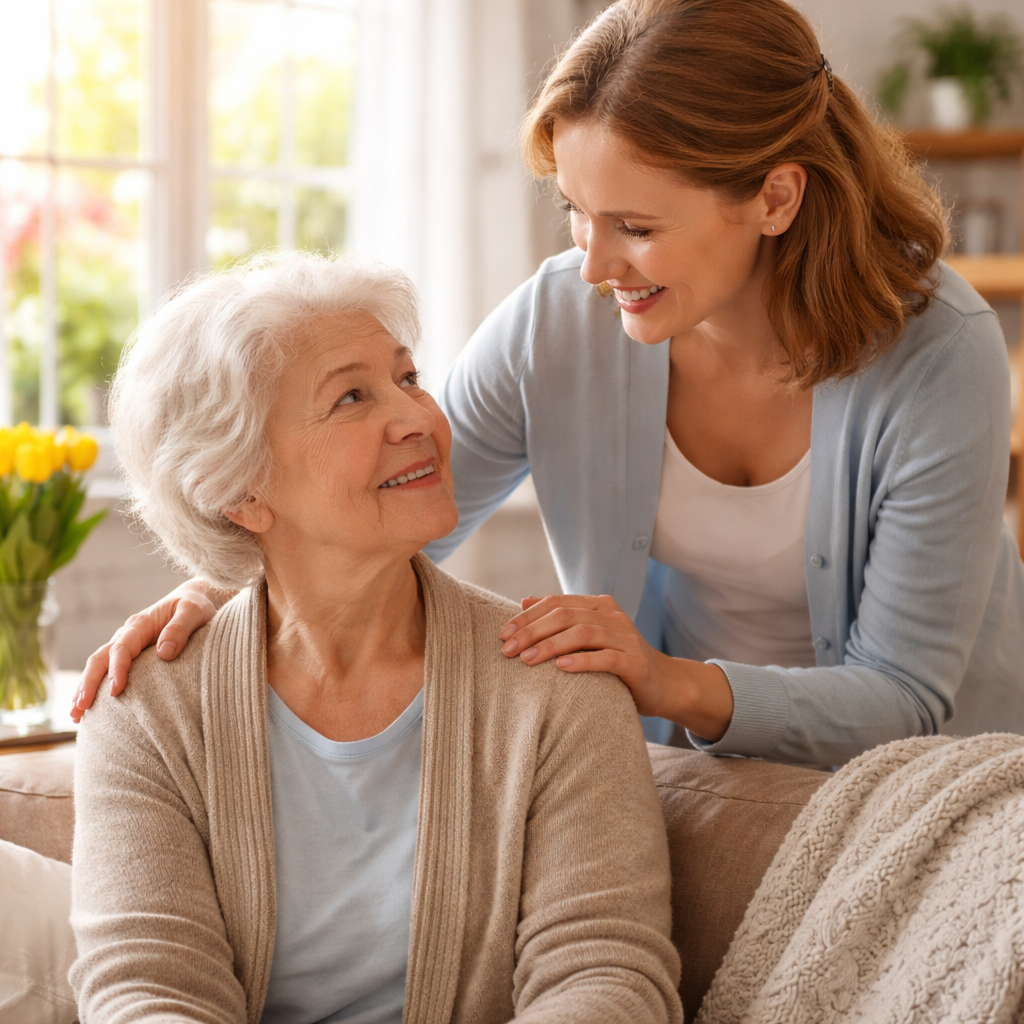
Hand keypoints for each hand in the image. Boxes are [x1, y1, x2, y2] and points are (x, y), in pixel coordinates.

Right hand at [70, 580, 231, 721]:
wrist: (194, 598)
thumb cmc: (195, 606)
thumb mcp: (194, 612)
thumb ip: (180, 629)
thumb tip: (164, 653)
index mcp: (141, 624)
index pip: (123, 648)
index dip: (117, 669)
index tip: (116, 691)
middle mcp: (128, 634)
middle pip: (100, 658)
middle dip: (88, 684)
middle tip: (80, 709)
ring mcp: (126, 643)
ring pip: (98, 665)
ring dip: (85, 688)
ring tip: (75, 714)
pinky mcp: (130, 654)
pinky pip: (106, 669)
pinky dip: (95, 687)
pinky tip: (88, 707)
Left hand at [498, 593, 733, 740]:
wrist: (663, 684)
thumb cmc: (617, 660)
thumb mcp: (589, 635)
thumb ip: (561, 617)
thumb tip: (524, 600)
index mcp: (598, 605)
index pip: (556, 603)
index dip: (527, 617)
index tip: (503, 634)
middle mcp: (613, 616)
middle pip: (565, 616)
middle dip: (532, 631)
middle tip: (508, 649)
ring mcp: (626, 638)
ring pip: (583, 634)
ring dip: (550, 646)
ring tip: (527, 660)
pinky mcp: (636, 662)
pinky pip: (606, 658)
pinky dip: (582, 661)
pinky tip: (561, 668)